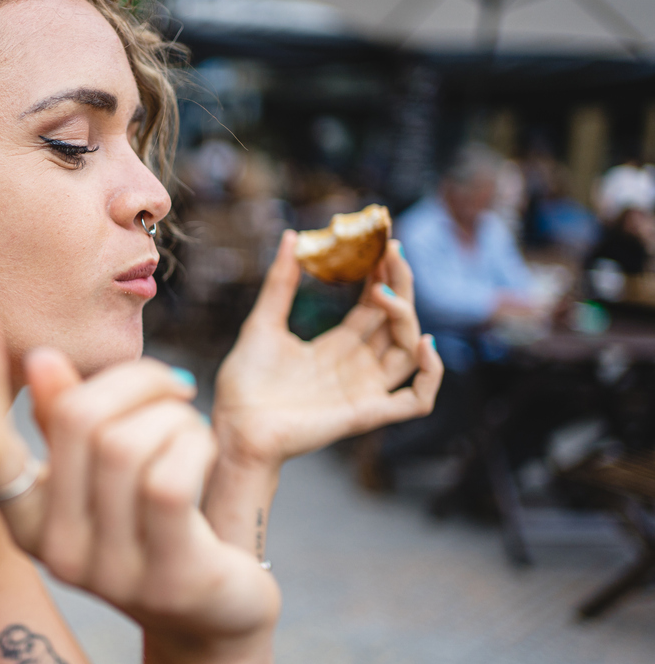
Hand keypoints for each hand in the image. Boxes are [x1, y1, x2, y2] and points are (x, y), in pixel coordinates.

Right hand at [0, 304, 279, 648]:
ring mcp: (108, 571)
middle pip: (75, 419)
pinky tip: (203, 449)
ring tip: (189, 428)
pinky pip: (169, 479)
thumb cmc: (155, 523)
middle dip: (133, 381)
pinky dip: (193, 442)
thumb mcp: (103, 472)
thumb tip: (43, 361)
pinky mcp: (169, 577)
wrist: (211, 616)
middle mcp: (54, 548)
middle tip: (172, 383)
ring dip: (171, 415)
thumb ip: (68, 420)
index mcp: (25, 515)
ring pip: (125, 444)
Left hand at [211, 232, 442, 469]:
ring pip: (409, 352)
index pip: (374, 307)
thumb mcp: (262, 323)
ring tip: (385, 293)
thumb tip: (292, 237)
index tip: (384, 244)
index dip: (383, 276)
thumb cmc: (244, 383)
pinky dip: (431, 375)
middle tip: (392, 251)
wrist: (233, 426)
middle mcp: (356, 367)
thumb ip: (280, 284)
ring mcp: (364, 390)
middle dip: (399, 285)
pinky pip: (416, 400)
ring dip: (408, 319)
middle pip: (396, 322)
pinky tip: (423, 344)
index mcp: (335, 347)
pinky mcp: (366, 414)